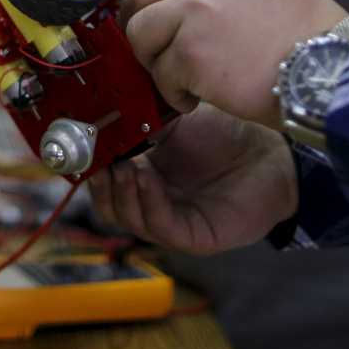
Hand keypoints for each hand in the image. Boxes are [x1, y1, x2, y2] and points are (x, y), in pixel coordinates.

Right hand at [90, 106, 296, 253]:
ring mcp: (173, 223)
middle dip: (100, 186)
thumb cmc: (225, 135)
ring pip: (131, 220)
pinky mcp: (195, 237)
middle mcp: (154, 204)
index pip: (105, 184)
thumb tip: (103, 111)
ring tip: (122, 168)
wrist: (270, 150)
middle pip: (110, 208)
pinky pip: (162, 227)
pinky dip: (148, 202)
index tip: (78, 150)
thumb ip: (139, 122)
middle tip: (98, 162)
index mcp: (144, 178)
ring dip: (122, 193)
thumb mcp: (172, 123)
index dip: (89, 170)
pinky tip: (147, 178)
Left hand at [121, 0, 347, 125]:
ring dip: (156, 62)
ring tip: (187, 77)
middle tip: (162, 55)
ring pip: (140, 32)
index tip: (147, 17)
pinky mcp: (192, 48)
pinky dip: (174, 92)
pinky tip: (200, 95)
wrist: (329, 70)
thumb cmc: (298, 32)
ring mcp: (199, 4)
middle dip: (145, 30)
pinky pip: (159, 72)